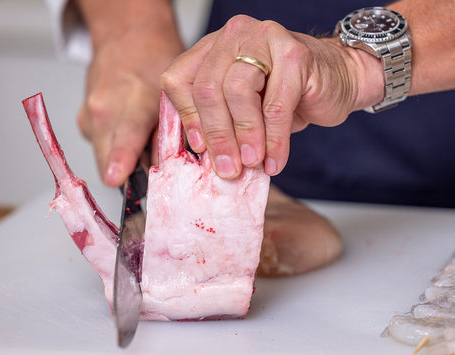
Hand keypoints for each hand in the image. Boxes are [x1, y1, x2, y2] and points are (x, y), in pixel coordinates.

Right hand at [76, 0, 183, 186]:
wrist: (127, 35)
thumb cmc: (155, 63)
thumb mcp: (175, 96)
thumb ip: (171, 134)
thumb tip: (169, 170)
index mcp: (134, 99)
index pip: (125, 134)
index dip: (120, 159)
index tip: (115, 177)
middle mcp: (105, 107)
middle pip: (108, 156)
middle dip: (127, 172)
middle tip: (147, 172)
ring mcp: (90, 114)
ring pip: (104, 155)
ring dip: (123, 159)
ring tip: (142, 139)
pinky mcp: (83, 121)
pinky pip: (100, 145)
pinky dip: (115, 146)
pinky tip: (128, 130)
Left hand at [161, 15, 383, 178]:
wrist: (338, 78)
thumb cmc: (284, 96)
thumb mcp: (241, 107)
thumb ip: (218, 120)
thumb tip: (204, 156)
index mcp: (212, 47)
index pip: (180, 80)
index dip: (188, 118)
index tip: (200, 149)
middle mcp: (234, 36)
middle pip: (208, 88)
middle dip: (217, 135)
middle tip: (227, 168)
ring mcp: (265, 39)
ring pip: (238, 92)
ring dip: (245, 136)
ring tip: (252, 162)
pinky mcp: (296, 55)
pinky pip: (275, 107)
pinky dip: (274, 141)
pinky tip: (274, 161)